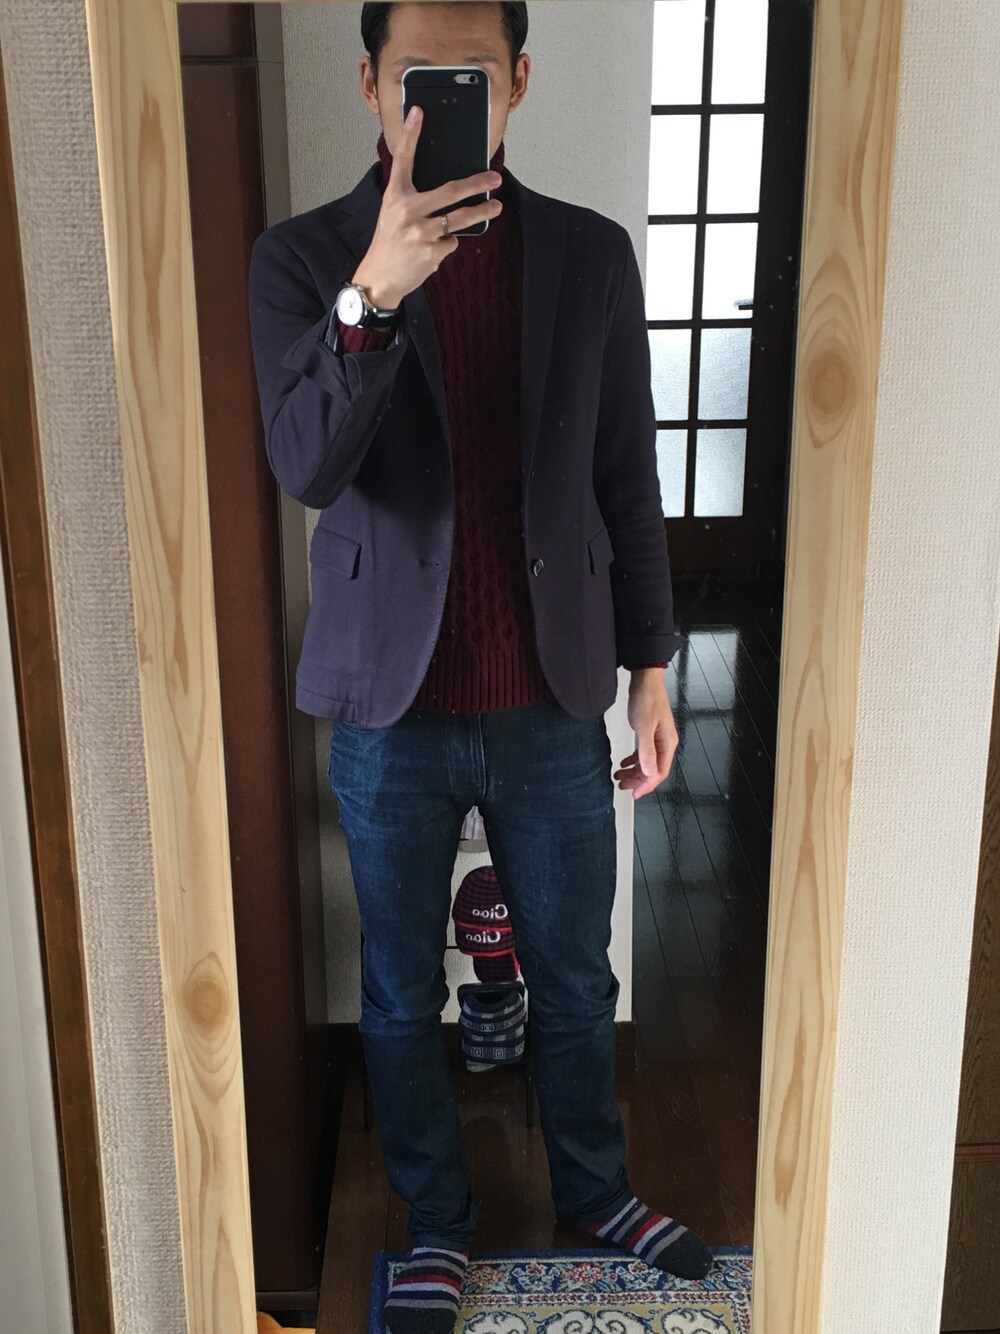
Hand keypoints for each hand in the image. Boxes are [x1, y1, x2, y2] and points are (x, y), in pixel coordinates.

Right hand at [351, 106, 502, 309]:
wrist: (380, 276)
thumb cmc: (389, 242)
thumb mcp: (393, 213)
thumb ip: (413, 199)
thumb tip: (448, 191)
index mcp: (395, 196)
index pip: (403, 159)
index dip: (411, 134)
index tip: (419, 112)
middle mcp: (407, 211)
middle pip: (450, 191)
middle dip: (477, 184)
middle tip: (494, 178)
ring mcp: (421, 232)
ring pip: (459, 219)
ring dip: (481, 213)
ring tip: (495, 208)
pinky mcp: (431, 252)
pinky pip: (451, 242)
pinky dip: (447, 244)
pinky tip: (432, 250)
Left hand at [614, 668, 678, 800]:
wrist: (645, 679)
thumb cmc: (647, 699)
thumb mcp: (644, 726)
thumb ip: (646, 751)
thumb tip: (650, 773)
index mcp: (667, 744)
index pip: (659, 773)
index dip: (646, 785)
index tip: (633, 794)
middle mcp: (665, 743)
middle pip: (653, 770)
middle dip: (638, 780)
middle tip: (622, 785)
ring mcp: (658, 738)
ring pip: (647, 763)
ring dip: (634, 771)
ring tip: (619, 776)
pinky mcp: (650, 733)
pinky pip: (643, 753)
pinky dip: (634, 760)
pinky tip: (624, 763)